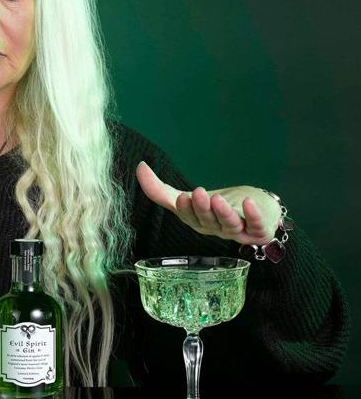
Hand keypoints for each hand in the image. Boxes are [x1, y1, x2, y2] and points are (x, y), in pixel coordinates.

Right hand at [135, 161, 280, 244]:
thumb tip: (139, 167)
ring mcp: (237, 231)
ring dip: (224, 214)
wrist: (254, 208)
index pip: (189, 217)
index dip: (185, 209)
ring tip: (218, 200)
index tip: (181, 197)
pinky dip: (253, 215)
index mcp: (197, 222)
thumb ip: (160, 189)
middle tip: (199, 193)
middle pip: (208, 222)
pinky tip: (249, 202)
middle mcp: (215, 229)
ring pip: (229, 225)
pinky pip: (256, 226)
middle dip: (202, 209)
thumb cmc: (217, 204)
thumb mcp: (188, 197)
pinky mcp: (258, 230)